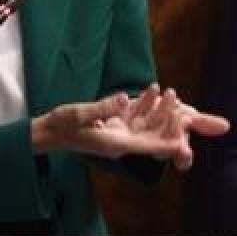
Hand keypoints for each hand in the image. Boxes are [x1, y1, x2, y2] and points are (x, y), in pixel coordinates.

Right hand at [31, 84, 228, 170]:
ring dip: (160, 110)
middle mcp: (122, 141)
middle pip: (154, 135)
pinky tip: (152, 89)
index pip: (150, 146)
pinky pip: (136, 117)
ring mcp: (119, 133)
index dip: (170, 143)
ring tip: (169, 90)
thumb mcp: (78, 115)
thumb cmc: (60, 125)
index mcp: (117, 143)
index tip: (188, 138)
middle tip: (183, 103)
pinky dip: (145, 105)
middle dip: (170, 121)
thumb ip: (102, 108)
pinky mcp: (114, 125)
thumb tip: (123, 99)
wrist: (48, 132)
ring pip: (147, 124)